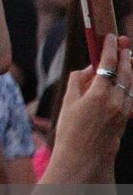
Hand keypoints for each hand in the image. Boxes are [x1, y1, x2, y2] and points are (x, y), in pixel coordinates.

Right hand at [49, 34, 131, 179]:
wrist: (82, 157)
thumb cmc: (70, 131)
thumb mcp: (68, 102)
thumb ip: (77, 81)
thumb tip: (88, 69)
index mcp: (98, 94)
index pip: (108, 64)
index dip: (110, 48)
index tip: (110, 37)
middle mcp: (115, 101)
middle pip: (125, 71)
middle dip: (124, 55)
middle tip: (123, 42)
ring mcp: (124, 110)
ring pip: (131, 83)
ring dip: (129, 68)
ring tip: (127, 58)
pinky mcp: (126, 118)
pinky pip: (131, 95)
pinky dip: (129, 83)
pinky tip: (125, 79)